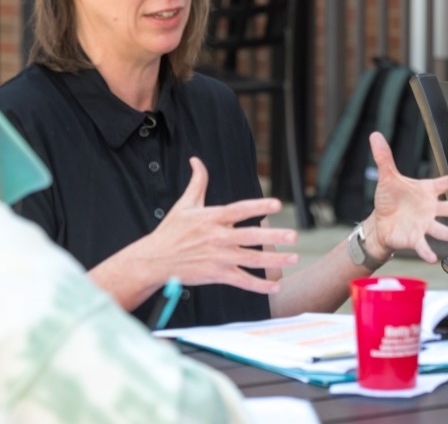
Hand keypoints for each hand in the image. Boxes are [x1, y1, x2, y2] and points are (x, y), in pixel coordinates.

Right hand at [130, 157, 298, 292]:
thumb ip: (197, 183)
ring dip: (274, 260)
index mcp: (211, 218)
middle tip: (294, 236)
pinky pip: (241, 280)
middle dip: (274, 237)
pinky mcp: (216, 275)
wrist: (154, 260)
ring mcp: (217, 257)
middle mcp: (217, 237)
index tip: (277, 204)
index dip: (258, 206)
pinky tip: (275, 286)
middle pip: (250, 236)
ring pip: (250, 259)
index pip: (239, 210)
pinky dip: (259, 285)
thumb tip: (197, 161)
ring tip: (294, 258)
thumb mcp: (184, 205)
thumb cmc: (170, 231)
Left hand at [364, 132, 447, 262]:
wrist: (380, 223)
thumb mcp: (387, 177)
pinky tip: (433, 258)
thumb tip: (374, 135)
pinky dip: (428, 251)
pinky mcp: (415, 238)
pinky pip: (424, 245)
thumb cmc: (390, 199)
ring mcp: (424, 224)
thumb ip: (384, 157)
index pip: (444, 183)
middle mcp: (430, 208)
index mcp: (426, 191)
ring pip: (442, 229)